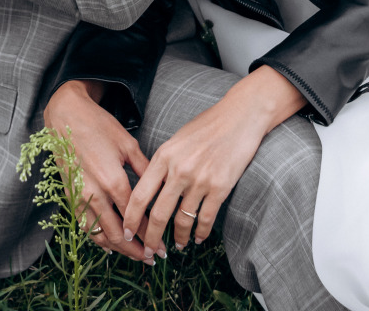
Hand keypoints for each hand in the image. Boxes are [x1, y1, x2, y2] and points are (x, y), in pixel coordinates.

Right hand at [43, 81, 152, 263]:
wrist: (65, 116)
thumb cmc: (99, 126)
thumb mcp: (128, 145)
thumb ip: (145, 170)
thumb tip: (162, 190)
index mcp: (113, 180)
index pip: (135, 219)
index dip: (150, 236)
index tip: (161, 247)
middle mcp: (94, 194)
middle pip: (117, 234)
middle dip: (136, 250)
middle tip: (152, 258)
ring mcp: (79, 197)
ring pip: (99, 235)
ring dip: (118, 249)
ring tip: (135, 256)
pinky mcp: (69, 196)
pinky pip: (84, 227)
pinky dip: (98, 239)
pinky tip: (110, 245)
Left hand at [120, 66, 304, 259]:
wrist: (240, 116)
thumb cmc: (208, 125)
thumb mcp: (177, 139)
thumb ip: (163, 162)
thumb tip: (150, 188)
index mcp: (164, 156)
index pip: (140, 195)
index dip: (131, 219)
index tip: (128, 232)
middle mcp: (179, 170)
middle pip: (158, 214)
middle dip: (152, 238)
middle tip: (150, 252)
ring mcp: (200, 179)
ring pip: (182, 220)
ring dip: (178, 237)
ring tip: (177, 245)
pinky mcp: (220, 187)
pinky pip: (206, 218)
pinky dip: (201, 233)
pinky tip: (199, 238)